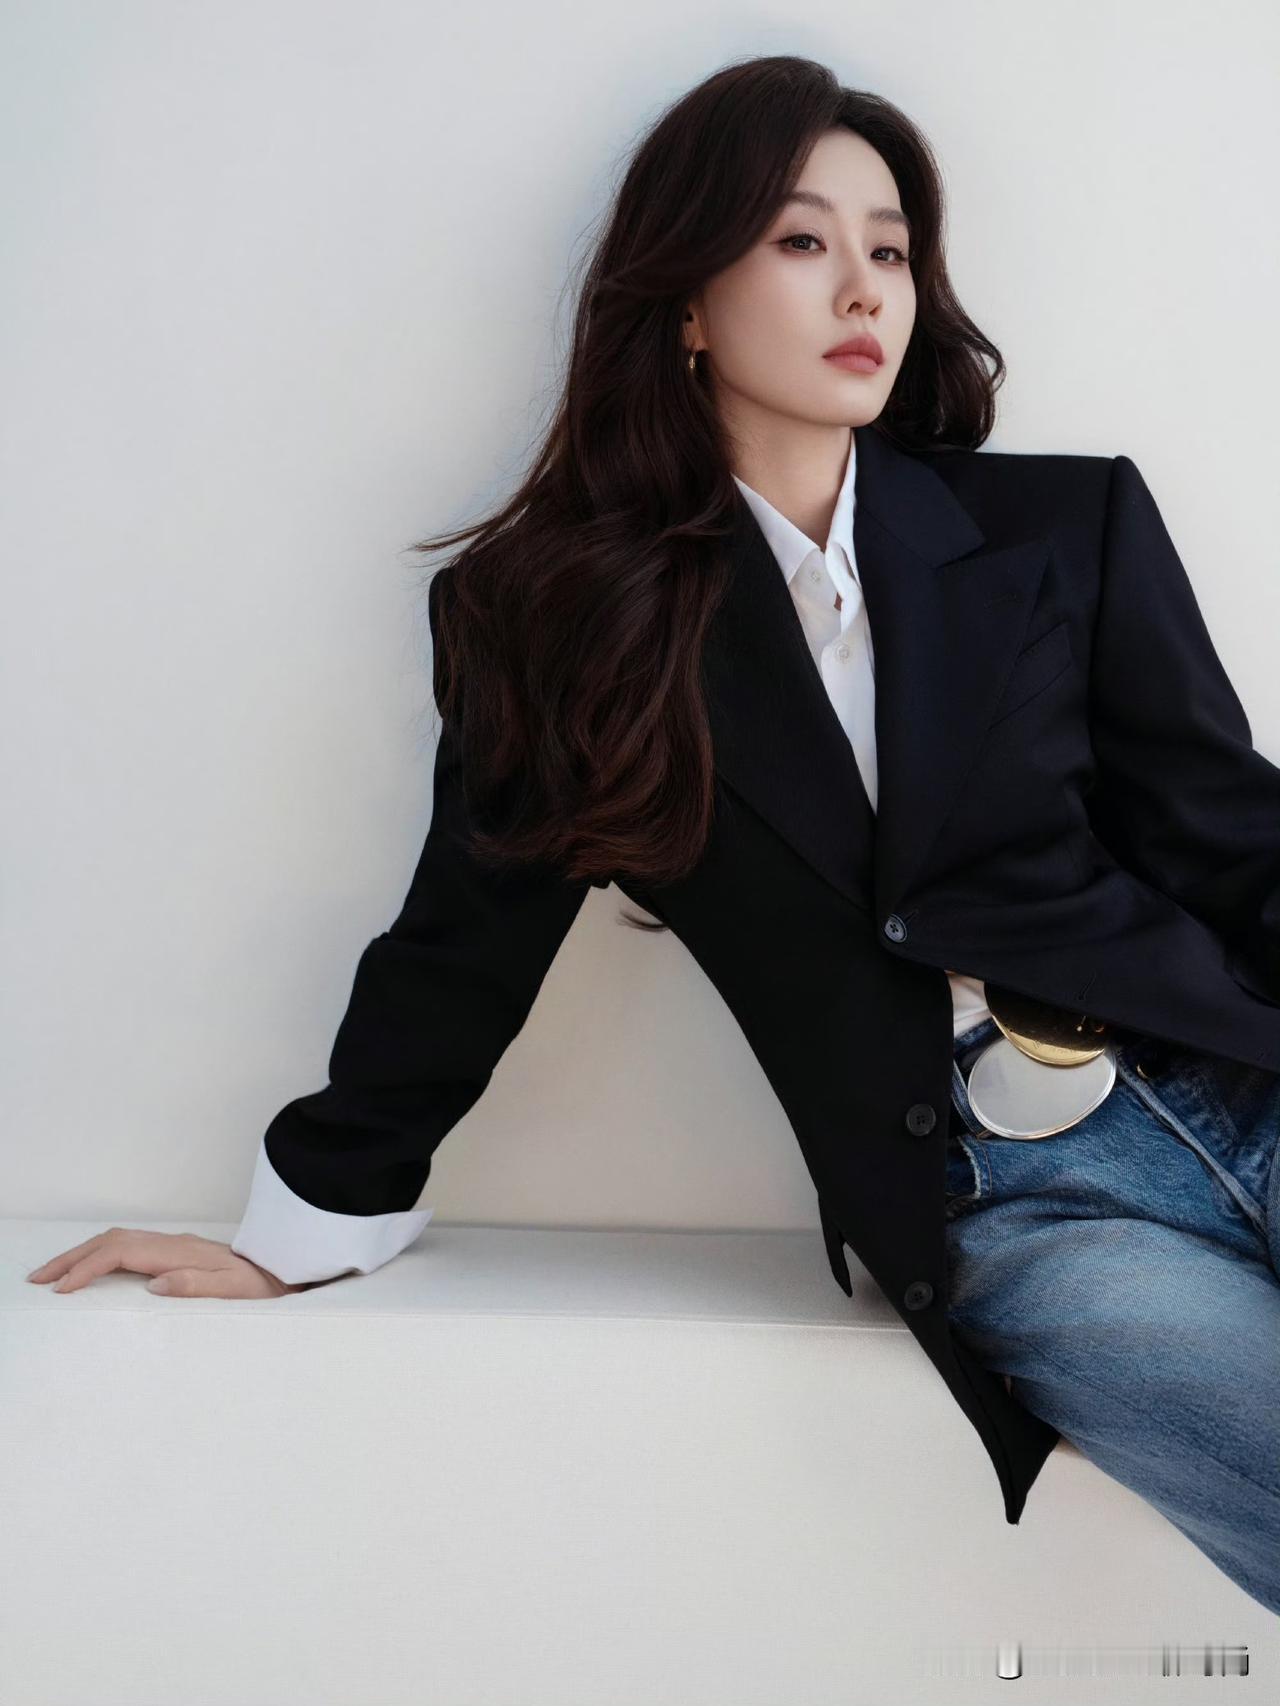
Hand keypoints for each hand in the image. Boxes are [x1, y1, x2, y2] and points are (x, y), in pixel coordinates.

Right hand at [26, 1229, 311, 1297]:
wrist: (281, 1272)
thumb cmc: (258, 1288)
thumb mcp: (233, 1293)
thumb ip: (195, 1286)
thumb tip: (155, 1285)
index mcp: (178, 1253)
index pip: (120, 1253)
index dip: (87, 1269)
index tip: (62, 1289)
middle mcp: (171, 1243)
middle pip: (110, 1241)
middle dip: (71, 1258)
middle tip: (38, 1279)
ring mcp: (171, 1244)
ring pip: (115, 1239)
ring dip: (82, 1254)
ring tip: (53, 1274)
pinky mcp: (172, 1251)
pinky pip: (126, 1245)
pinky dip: (99, 1253)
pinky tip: (88, 1266)